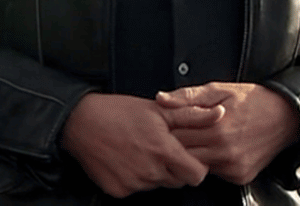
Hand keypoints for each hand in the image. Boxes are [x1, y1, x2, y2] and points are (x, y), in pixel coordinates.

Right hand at [59, 92, 221, 197]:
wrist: (80, 122)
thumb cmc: (118, 112)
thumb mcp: (158, 109)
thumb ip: (192, 115)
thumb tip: (219, 114)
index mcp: (163, 150)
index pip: (197, 175)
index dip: (197, 165)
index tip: (189, 155)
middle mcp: (149, 171)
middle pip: (178, 180)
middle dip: (175, 167)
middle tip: (162, 148)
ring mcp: (133, 183)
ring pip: (158, 184)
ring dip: (156, 171)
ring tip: (143, 150)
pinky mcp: (118, 190)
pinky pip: (137, 189)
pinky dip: (137, 177)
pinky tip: (129, 159)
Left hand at [157, 83, 299, 184]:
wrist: (287, 116)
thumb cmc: (252, 99)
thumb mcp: (220, 89)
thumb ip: (188, 96)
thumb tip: (160, 99)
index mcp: (216, 127)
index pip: (176, 137)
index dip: (169, 130)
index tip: (169, 123)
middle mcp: (224, 151)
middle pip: (183, 155)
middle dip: (180, 144)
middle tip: (183, 132)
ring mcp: (233, 166)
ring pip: (198, 167)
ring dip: (195, 155)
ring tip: (203, 138)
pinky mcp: (241, 176)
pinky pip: (216, 173)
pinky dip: (213, 162)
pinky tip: (219, 148)